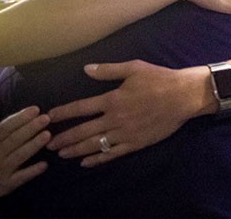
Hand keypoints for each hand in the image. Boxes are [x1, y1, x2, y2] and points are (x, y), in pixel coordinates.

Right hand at [0, 95, 50, 201]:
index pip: (6, 127)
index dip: (20, 118)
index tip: (36, 108)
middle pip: (13, 139)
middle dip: (30, 128)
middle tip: (46, 118)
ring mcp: (2, 169)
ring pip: (18, 156)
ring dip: (32, 145)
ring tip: (48, 135)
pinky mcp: (8, 184)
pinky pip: (20, 177)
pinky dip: (32, 171)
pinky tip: (45, 164)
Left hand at [47, 60, 199, 166]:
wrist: (183, 96)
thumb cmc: (159, 79)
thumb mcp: (133, 68)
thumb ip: (108, 70)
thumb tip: (86, 68)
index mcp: (113, 99)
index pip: (81, 108)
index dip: (63, 113)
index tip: (49, 116)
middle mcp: (115, 119)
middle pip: (83, 131)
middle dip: (64, 137)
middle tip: (47, 143)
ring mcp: (125, 133)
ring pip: (94, 145)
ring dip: (75, 150)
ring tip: (61, 154)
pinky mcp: (135, 143)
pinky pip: (112, 154)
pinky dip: (97, 159)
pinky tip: (85, 162)